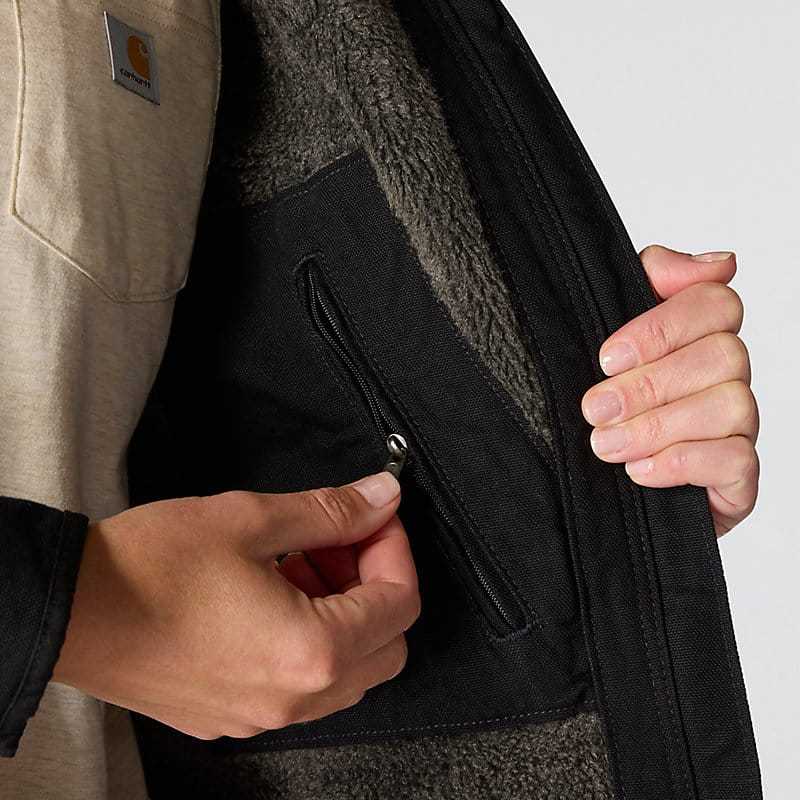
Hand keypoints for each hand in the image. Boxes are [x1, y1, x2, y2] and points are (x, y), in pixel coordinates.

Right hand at [53, 472, 419, 739]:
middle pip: (386, 645)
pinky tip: (274, 593)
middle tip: (341, 539)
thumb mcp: (252, 520)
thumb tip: (383, 497)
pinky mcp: (233, 716)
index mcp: (311, 651)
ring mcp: (262, 715)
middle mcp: (294, 698)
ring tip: (302, 561)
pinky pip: (303, 685)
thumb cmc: (151, 566)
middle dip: (375, 583)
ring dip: (344, 611)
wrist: (69, 610)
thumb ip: (331, 512)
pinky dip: (310, 639)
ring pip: (348, 670)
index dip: (395, 548)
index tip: (374, 516)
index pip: (400, 603)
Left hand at [581, 245, 759, 535]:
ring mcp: (739, 427)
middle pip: (724, 355)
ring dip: (659, 426)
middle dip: (649, 385)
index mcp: (700, 337)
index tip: (608, 357)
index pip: (715, 303)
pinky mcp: (740, 477)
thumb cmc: (608, 410)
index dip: (664, 326)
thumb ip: (648, 285)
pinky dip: (684, 462)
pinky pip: (738, 460)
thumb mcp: (609, 343)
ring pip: (732, 405)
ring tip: (606, 445)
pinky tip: (640, 471)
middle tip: (595, 409)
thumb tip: (716, 262)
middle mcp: (728, 376)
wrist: (597, 489)